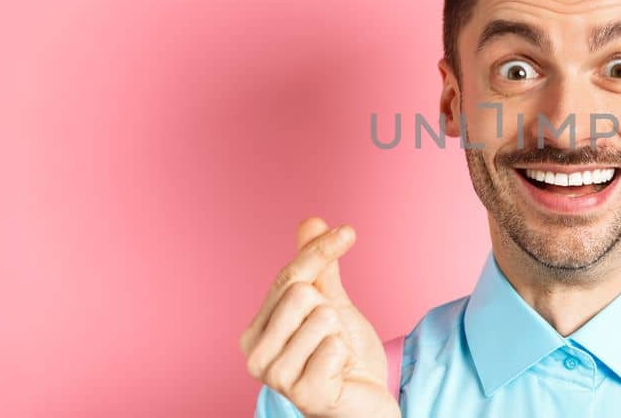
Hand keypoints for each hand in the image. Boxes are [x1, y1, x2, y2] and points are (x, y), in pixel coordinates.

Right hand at [240, 218, 397, 417]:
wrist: (365, 403)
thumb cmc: (343, 357)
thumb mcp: (332, 304)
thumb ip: (318, 268)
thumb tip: (311, 220)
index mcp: (255, 330)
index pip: (288, 275)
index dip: (321, 250)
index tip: (349, 231)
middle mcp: (255, 354)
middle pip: (301, 293)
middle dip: (330, 310)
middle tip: (332, 338)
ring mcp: (276, 377)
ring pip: (321, 317)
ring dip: (339, 334)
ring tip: (334, 356)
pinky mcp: (303, 394)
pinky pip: (334, 346)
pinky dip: (345, 355)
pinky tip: (338, 373)